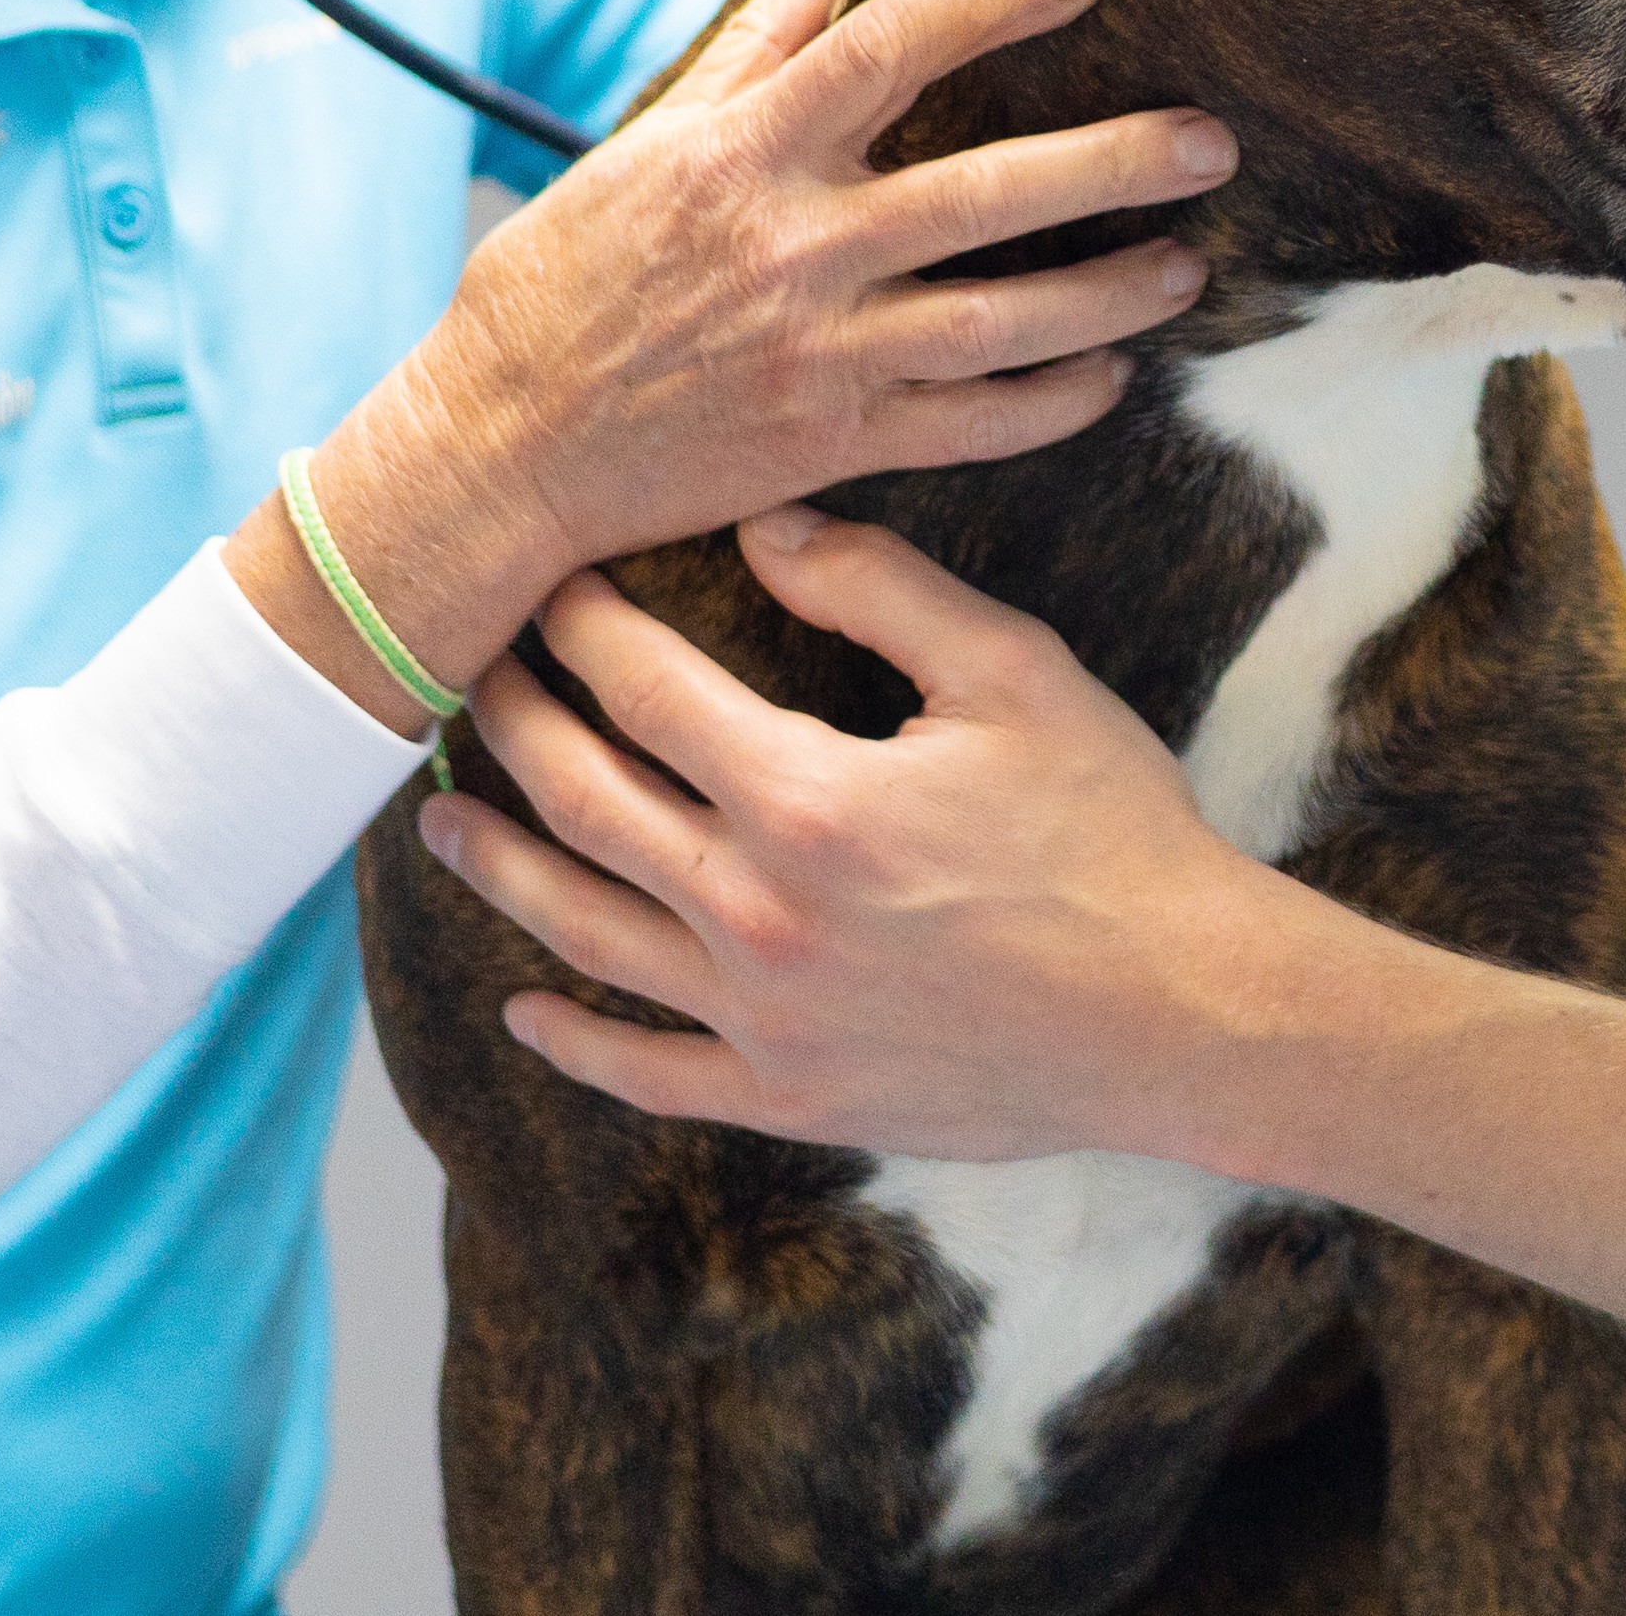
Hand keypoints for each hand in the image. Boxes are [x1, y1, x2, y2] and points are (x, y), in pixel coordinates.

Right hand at [242, 0, 1226, 710]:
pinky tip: (1108, 376)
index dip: (991, 3)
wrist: (498, 450)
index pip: (888, 51)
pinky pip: (969, 424)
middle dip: (1113, 163)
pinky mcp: (830, 444)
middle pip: (986, 192)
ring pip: (1002, 321)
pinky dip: (1049, 401)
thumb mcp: (642, 145)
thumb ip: (752, 46)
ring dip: (1109, 293)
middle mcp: (791, 250)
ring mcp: (818, 355)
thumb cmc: (559, 285)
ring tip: (1187, 265)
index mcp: (740, 158)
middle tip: (1211, 140)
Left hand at [421, 505, 1288, 1160]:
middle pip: (586, 804)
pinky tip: (526, 1011)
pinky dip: (576, 1044)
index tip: (552, 585)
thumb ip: (881, 590)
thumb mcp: (1014, 674)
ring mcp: (765, 1020)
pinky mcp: (791, 1097)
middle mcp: (760, 914)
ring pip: (587, 934)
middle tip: (472, 678)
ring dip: (500, 869)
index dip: (584, 628)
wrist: (1184, 1013)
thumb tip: (768, 528)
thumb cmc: (1112, 831)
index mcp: (807, 799)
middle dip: (514, 728)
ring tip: (441, 820)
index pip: (646, 691)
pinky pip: (650, 1075)